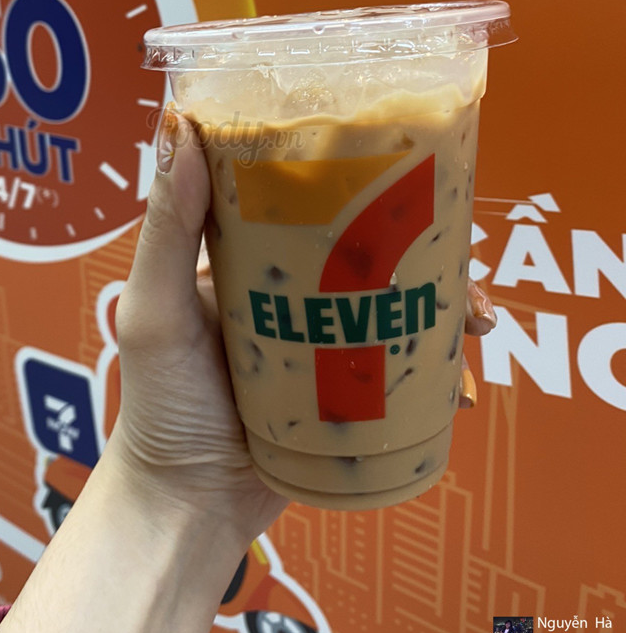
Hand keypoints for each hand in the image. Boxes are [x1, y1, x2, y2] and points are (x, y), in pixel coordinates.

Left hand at [110, 105, 495, 530]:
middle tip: (463, 254)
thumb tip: (181, 126)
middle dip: (423, 242)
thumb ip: (167, 227)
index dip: (356, 174)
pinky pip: (401, 364)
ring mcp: (322, 337)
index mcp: (244, 254)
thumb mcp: (155, 309)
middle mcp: (288, 286)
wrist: (187, 506)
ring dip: (445, 300)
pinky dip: (438, 365)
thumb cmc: (157, 404)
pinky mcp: (346, 387)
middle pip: (368, 244)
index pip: (306, 193)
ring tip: (478, 319)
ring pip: (396, 300)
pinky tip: (462, 380)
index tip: (403, 163)